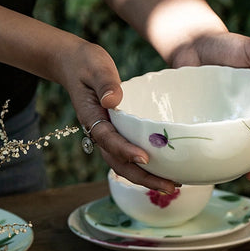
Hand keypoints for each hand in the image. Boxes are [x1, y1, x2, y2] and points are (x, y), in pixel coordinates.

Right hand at [59, 41, 178, 193]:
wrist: (75, 65)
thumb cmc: (86, 64)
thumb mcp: (95, 67)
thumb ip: (104, 82)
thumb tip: (113, 99)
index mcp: (92, 117)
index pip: (108, 138)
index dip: (125, 150)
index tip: (144, 158)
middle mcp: (99, 132)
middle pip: (119, 162)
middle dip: (143, 177)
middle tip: (170, 186)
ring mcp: (108, 135)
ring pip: (125, 164)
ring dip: (147, 177)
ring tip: (174, 185)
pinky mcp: (118, 133)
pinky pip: (130, 154)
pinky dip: (146, 166)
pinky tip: (166, 169)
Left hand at [168, 31, 249, 181]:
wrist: (190, 44)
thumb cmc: (226, 45)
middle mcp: (245, 114)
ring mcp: (224, 121)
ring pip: (235, 146)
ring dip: (240, 164)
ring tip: (242, 176)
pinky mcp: (203, 124)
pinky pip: (211, 142)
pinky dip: (214, 156)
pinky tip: (213, 169)